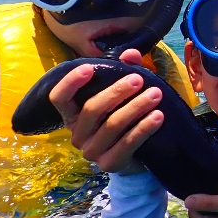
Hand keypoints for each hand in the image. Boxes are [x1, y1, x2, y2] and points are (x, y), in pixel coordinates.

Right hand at [48, 49, 162, 174]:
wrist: (137, 158)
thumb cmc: (126, 119)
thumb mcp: (124, 93)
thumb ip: (125, 71)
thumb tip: (130, 53)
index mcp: (73, 116)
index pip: (59, 98)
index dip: (70, 82)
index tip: (88, 68)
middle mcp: (78, 135)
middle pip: (92, 109)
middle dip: (117, 91)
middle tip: (139, 79)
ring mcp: (92, 152)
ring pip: (112, 125)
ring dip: (136, 107)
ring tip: (156, 94)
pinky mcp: (110, 164)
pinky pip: (127, 143)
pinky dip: (144, 128)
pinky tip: (158, 116)